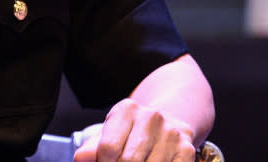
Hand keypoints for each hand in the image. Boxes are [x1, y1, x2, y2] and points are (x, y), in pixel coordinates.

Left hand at [73, 98, 197, 161]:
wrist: (170, 119)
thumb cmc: (132, 131)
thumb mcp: (111, 132)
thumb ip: (93, 147)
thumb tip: (81, 159)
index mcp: (126, 110)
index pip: (108, 147)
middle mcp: (151, 118)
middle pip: (129, 161)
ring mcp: (171, 134)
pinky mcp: (187, 150)